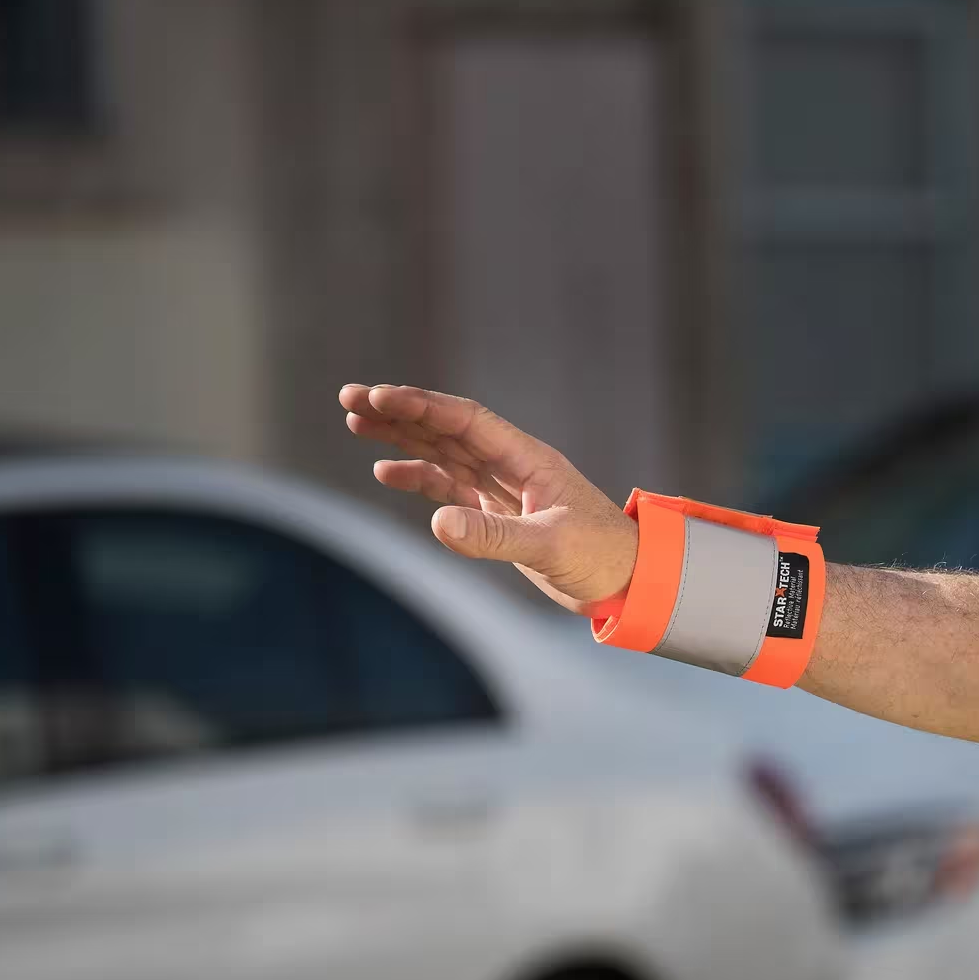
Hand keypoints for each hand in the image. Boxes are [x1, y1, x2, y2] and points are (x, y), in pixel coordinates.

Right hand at [340, 384, 636, 614]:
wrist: (629, 582)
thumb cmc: (603, 556)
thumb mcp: (549, 546)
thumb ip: (494, 536)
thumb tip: (438, 523)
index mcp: (528, 459)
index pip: (466, 421)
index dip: (422, 407)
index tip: (378, 397)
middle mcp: (512, 466)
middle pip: (446, 428)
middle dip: (399, 412)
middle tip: (349, 397)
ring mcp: (503, 488)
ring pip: (443, 453)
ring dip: (402, 437)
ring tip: (355, 421)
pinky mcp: (499, 515)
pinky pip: (450, 487)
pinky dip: (418, 477)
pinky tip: (386, 471)